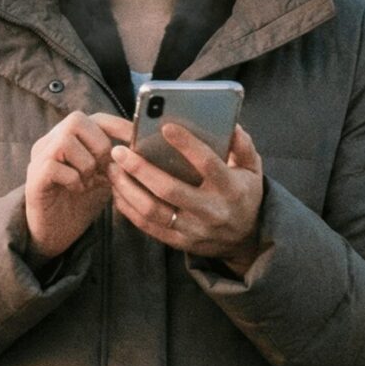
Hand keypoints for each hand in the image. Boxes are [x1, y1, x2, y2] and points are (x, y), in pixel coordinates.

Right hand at [23, 112, 125, 262]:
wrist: (57, 234)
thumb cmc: (81, 202)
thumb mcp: (105, 178)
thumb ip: (117, 162)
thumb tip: (141, 150)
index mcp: (70, 137)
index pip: (95, 118)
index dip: (118, 125)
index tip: (138, 140)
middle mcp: (51, 141)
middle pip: (76, 121)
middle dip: (99, 146)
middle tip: (103, 170)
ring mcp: (39, 158)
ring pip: (65, 142)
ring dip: (85, 164)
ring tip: (88, 182)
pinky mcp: (34, 178)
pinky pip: (54, 167)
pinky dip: (73, 179)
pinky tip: (77, 190)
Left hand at [106, 122, 266, 275]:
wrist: (246, 239)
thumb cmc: (244, 193)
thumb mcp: (252, 169)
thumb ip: (242, 145)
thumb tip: (228, 123)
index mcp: (230, 188)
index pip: (207, 164)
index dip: (187, 144)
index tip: (165, 126)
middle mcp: (211, 211)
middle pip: (169, 190)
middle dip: (140, 169)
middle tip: (119, 151)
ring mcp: (193, 229)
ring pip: (152, 211)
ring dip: (127, 188)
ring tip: (112, 168)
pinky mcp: (179, 242)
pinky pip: (147, 226)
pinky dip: (128, 207)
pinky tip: (117, 189)